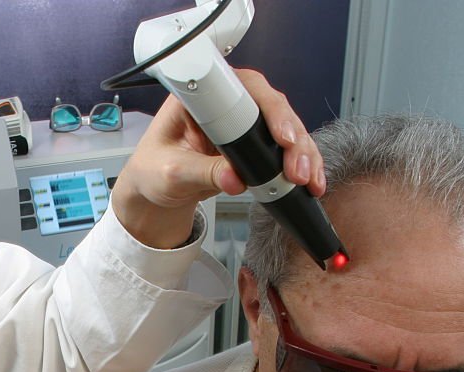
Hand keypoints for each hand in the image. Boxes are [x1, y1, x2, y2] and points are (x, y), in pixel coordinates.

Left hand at [111, 68, 326, 248]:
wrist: (153, 189)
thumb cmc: (153, 170)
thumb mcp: (171, 172)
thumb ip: (201, 173)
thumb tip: (235, 179)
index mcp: (197, 98)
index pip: (241, 89)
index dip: (266, 109)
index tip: (280, 136)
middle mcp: (223, 103)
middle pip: (270, 107)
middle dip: (291, 136)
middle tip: (296, 168)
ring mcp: (241, 123)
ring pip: (284, 127)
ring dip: (302, 152)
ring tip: (307, 179)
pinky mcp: (252, 144)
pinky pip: (283, 148)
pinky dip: (300, 164)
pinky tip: (310, 181)